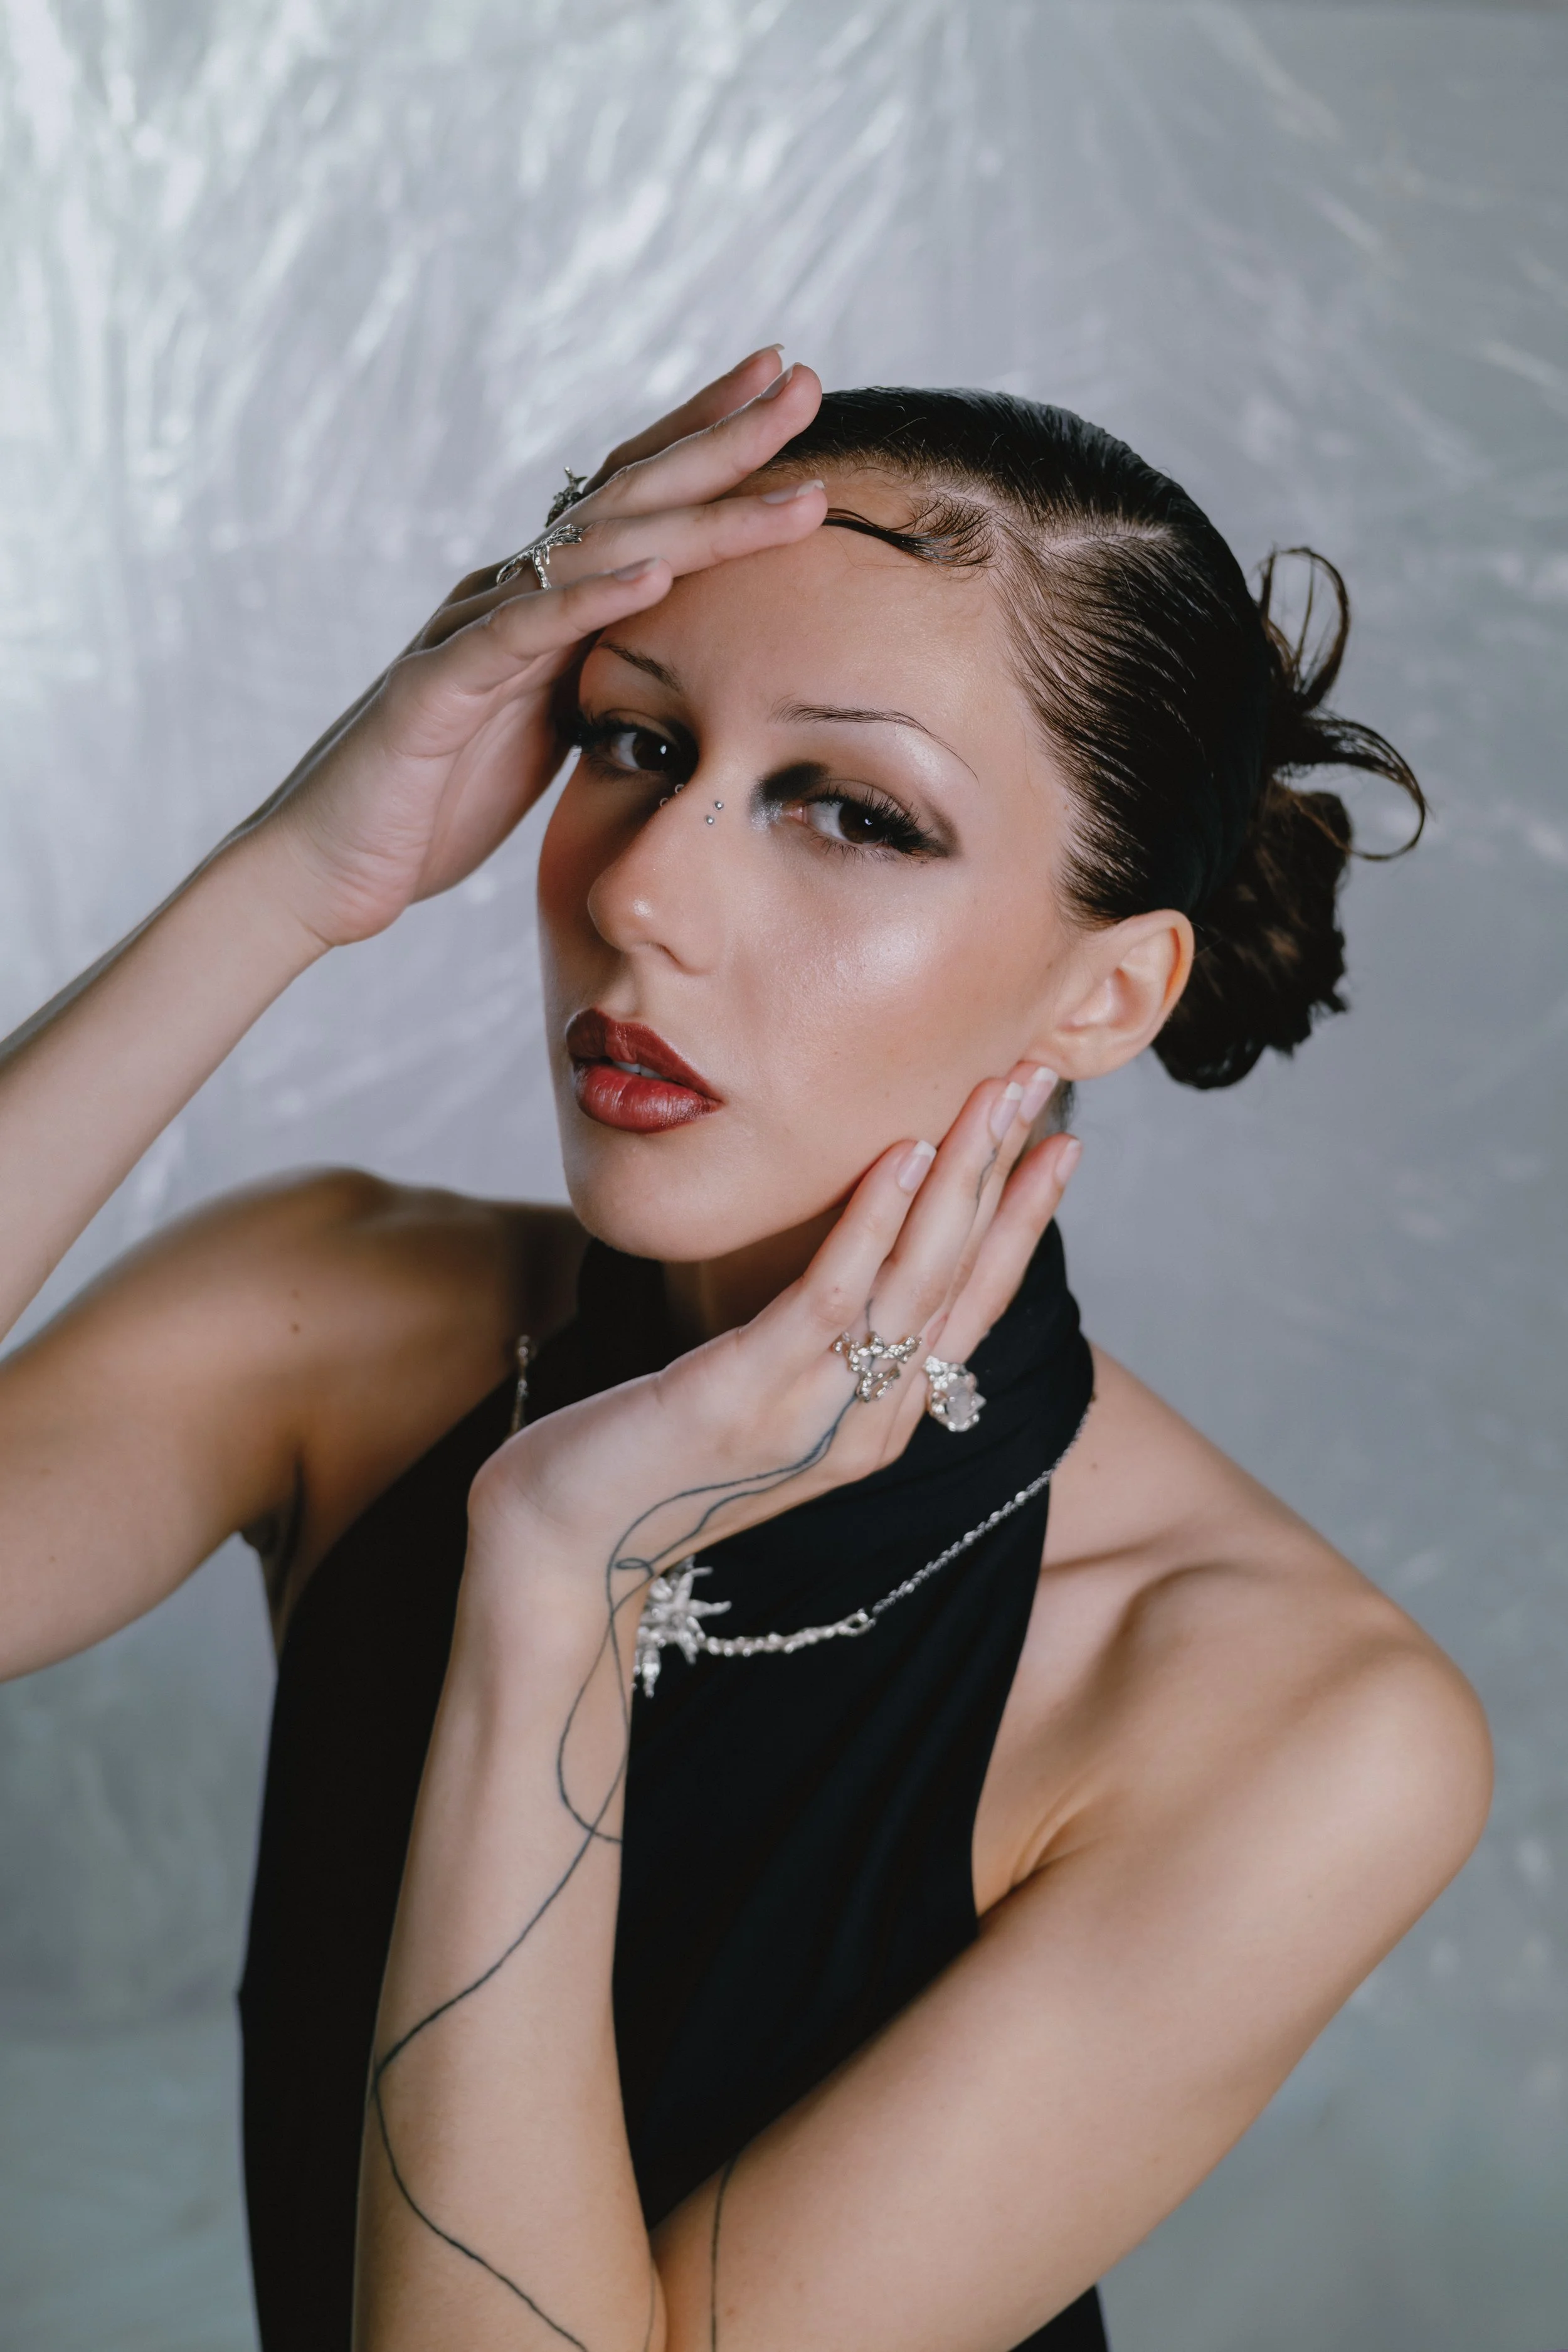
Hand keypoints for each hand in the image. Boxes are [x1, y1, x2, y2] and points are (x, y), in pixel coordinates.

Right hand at [244, 349, 826, 948]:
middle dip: (720, 437)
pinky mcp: (437, 692)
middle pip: (627, 497)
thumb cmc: (435, 800)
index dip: (710, 442)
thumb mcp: (547, 728)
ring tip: (775, 471)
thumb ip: (598, 674)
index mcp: (538, 603)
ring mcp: (470, 634)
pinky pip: (521, 637)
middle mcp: (506, 594)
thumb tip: (675, 653)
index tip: (790, 388)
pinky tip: (656, 575)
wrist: (326, 864)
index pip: (635, 502)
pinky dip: (590, 601)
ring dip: (692, 512)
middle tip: (801, 375)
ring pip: (594, 551)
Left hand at [467, 1069, 1080, 1624]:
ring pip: (916, 1280)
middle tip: (1042, 1079)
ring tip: (996, 1093)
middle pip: (963, 1281)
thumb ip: (816, 1345)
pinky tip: (902, 1153)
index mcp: (880, 1422)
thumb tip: (850, 1255)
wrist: (564, 1543)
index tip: (1061, 1141)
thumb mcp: (758, 1396)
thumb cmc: (652, 1453)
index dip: (1023, 1221)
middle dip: (1009, 1172)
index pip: (973, 1306)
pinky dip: (873, 1222)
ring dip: (964, 1177)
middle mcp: (869, 1425)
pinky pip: (832, 1298)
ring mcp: (815, 1415)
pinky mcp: (750, 1395)